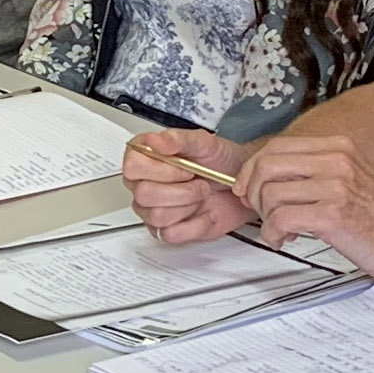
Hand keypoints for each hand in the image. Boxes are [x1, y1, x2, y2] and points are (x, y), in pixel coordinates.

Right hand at [122, 130, 255, 245]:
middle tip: (198, 182)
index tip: (184, 167)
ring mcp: (152, 210)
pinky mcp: (167, 231)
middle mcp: (144, 185)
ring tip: (201, 195)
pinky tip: (204, 212)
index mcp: (145, 159)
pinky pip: (171, 234)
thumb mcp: (204, 142)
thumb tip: (155, 140)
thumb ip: (178, 138)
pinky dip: (196, 224)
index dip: (160, 170)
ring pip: (156, 216)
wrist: (240, 185)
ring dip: (188, 204)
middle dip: (181, 189)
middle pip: (143, 194)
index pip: (132, 167)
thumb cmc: (220, 162)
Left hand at [239, 136, 373, 282]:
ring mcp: (335, 186)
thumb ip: (315, 171)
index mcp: (339, 148)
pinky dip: (273, 234)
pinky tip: (285, 239)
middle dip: (254, 192)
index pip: (276, 146)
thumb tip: (270, 176)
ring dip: (266, 218)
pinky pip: (281, 219)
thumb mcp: (351, 179)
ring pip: (270, 193)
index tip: (250, 188)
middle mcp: (337, 161)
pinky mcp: (333, 215)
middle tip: (262, 211)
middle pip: (266, 165)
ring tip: (280, 229)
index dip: (253, 170)